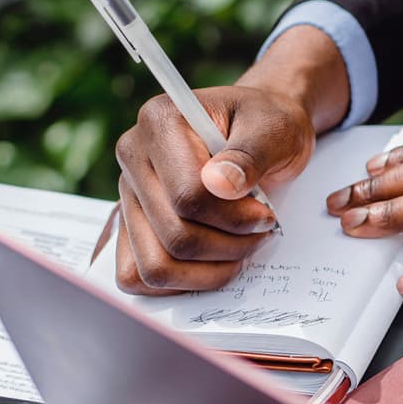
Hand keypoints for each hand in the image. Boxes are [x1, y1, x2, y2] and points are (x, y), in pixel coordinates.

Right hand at [112, 25, 350, 294]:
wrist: (258, 130)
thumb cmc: (267, 125)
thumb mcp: (274, 129)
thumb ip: (250, 154)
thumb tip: (220, 184)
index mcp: (160, 121)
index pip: (187, 195)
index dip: (235, 217)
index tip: (266, 213)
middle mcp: (133, 156)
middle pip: (174, 236)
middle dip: (230, 244)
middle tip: (261, 230)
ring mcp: (128, 194)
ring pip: (156, 266)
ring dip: (209, 270)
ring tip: (241, 246)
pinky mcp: (130, 223)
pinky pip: (136, 276)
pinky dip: (182, 282)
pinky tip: (215, 263)